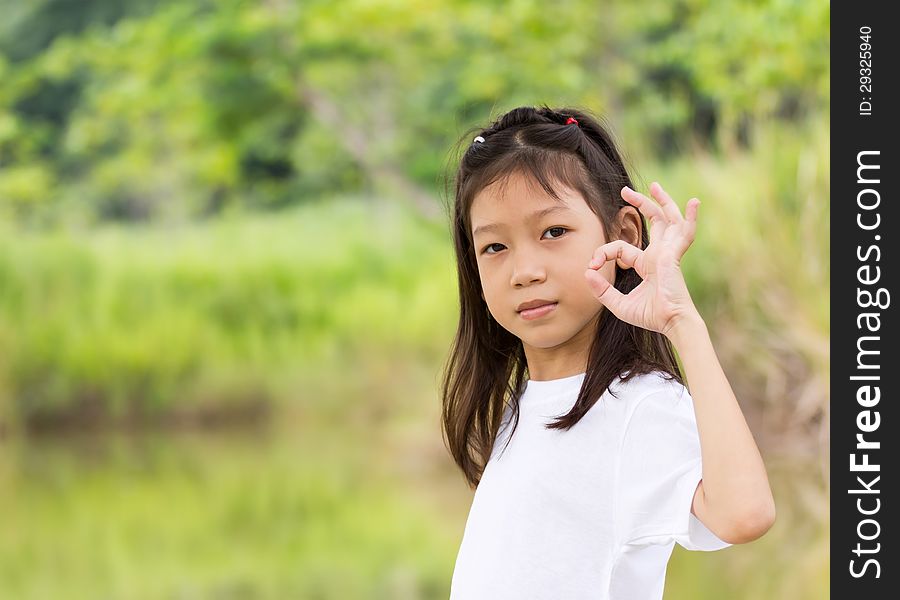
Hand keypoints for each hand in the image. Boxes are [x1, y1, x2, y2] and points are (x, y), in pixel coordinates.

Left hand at [583, 182, 700, 337]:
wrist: (670, 323)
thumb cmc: (650, 316)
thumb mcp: (618, 304)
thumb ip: (601, 290)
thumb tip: (586, 272)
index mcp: (647, 263)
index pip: (620, 248)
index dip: (602, 252)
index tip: (591, 265)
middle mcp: (659, 254)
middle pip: (652, 222)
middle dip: (640, 204)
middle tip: (625, 191)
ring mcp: (668, 252)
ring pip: (667, 219)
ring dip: (662, 201)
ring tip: (654, 186)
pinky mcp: (672, 255)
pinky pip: (684, 232)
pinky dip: (692, 217)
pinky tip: (695, 202)